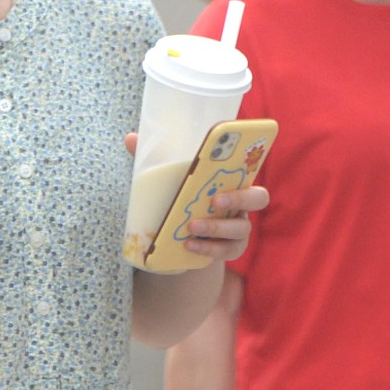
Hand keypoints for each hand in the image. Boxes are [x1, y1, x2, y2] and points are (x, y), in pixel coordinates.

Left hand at [122, 133, 268, 263]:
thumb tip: (130, 138)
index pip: (249, 169)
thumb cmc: (179, 201)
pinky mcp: (231, 250)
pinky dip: (208, 248)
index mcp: (230, 182)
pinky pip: (227, 250)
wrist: (178, 241)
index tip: (232, 157)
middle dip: (239, 198)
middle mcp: (241, 205)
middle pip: (258, 198)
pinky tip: (190, 245)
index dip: (248, 161)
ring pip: (241, 228)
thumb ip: (154, 160)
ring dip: (217, 227)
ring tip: (191, 225)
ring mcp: (239, 229)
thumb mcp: (167, 181)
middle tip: (214, 199)